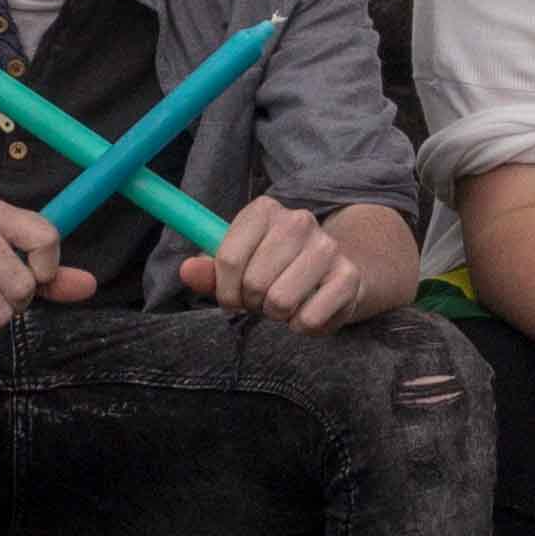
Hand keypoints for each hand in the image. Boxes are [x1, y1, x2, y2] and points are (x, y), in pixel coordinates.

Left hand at [180, 195, 363, 331]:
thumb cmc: (277, 269)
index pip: (228, 260)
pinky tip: (308, 309)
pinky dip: (302, 325)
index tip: (233, 297)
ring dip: (277, 314)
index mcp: (264, 210)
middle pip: (254, 283)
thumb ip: (210, 270)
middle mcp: (298, 221)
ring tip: (285, 302)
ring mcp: (327, 247)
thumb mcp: (239, 265)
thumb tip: (186, 271)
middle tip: (265, 298)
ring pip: (280, 301)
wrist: (336, 272)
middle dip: (253, 302)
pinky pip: (309, 318)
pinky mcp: (348, 276)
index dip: (225, 290)